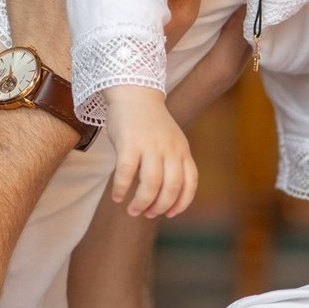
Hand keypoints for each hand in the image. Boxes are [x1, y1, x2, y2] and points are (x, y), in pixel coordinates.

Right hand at [105, 85, 198, 217]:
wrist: (135, 93)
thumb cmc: (150, 123)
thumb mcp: (171, 141)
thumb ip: (172, 162)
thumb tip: (164, 195)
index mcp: (182, 150)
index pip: (190, 183)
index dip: (182, 203)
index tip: (169, 214)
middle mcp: (170, 149)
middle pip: (171, 188)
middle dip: (160, 207)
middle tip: (147, 214)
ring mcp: (151, 146)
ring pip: (151, 184)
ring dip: (141, 202)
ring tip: (133, 210)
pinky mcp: (130, 143)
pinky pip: (126, 173)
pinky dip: (122, 189)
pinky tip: (117, 197)